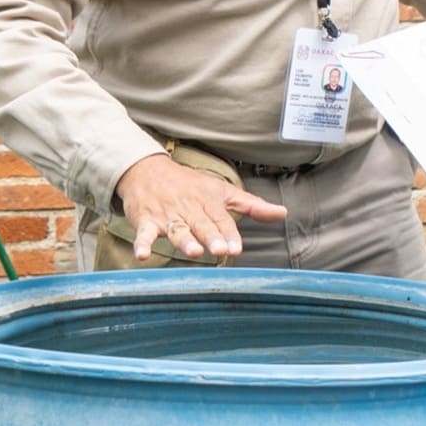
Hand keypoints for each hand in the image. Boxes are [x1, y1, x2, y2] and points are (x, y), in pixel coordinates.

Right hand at [113, 153, 286, 261]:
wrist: (149, 170)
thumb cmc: (191, 185)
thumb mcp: (223, 192)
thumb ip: (252, 205)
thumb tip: (283, 213)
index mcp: (209, 202)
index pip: (222, 220)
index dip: (230, 234)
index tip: (237, 249)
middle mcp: (189, 209)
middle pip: (202, 225)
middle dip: (211, 237)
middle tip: (221, 250)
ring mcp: (167, 215)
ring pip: (177, 229)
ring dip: (185, 240)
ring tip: (193, 251)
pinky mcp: (145, 220)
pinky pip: (143, 233)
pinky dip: (142, 243)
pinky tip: (142, 255)